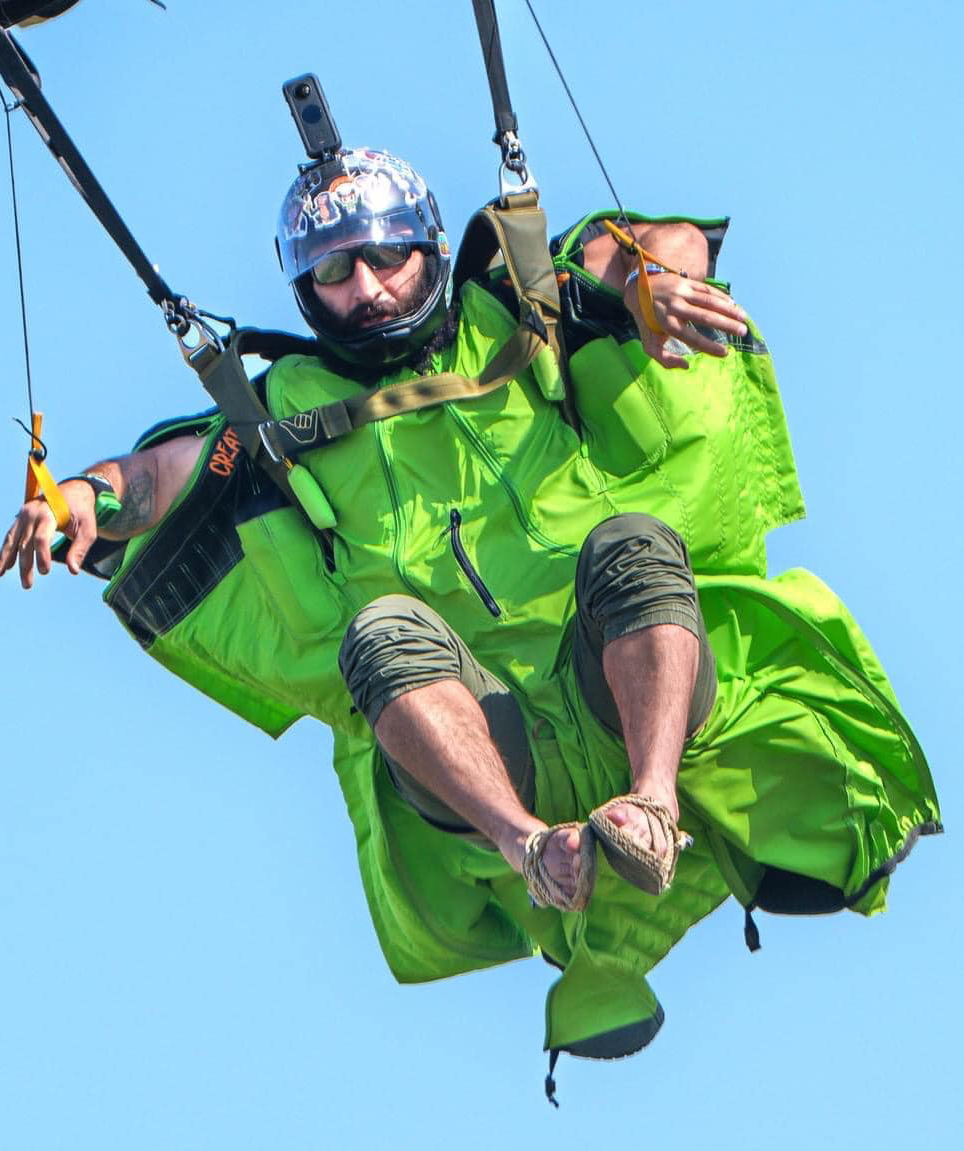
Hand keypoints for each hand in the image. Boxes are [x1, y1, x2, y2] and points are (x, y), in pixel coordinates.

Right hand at [0, 481, 97, 588]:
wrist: (73, 491)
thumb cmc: (82, 511)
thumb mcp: (88, 528)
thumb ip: (80, 549)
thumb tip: (73, 571)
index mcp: (49, 513)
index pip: (41, 538)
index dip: (42, 556)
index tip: (45, 571)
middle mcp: (32, 513)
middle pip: (25, 543)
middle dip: (26, 565)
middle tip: (27, 585)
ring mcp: (23, 515)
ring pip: (13, 540)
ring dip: (7, 559)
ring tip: (1, 574)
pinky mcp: (21, 519)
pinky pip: (11, 536)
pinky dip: (6, 551)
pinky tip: (3, 566)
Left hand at [624, 272, 749, 369]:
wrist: (638, 290)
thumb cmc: (648, 322)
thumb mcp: (649, 343)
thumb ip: (664, 359)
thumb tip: (686, 366)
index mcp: (666, 324)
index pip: (691, 337)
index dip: (708, 346)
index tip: (725, 353)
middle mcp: (674, 307)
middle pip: (704, 317)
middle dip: (725, 325)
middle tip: (742, 332)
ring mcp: (681, 293)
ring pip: (708, 301)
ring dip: (728, 309)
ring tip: (743, 318)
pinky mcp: (686, 282)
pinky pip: (707, 290)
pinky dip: (721, 297)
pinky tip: (733, 304)